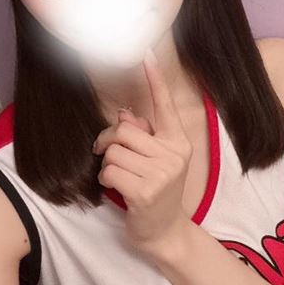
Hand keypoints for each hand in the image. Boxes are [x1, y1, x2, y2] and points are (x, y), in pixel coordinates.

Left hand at [92, 47, 192, 253]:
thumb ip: (143, 135)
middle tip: (105, 151)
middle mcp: (174, 154)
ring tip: (119, 176)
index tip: (146, 53)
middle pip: (125, 130)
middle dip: (108, 140)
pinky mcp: (145, 192)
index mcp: (178, 142)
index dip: (155, 79)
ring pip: (114, 151)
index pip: (165, 106)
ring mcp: (162, 174)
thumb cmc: (157, 190)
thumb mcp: (156, 159)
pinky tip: (117, 188)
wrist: (165, 232)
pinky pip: (110, 171)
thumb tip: (124, 115)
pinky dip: (105, 179)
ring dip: (108, 164)